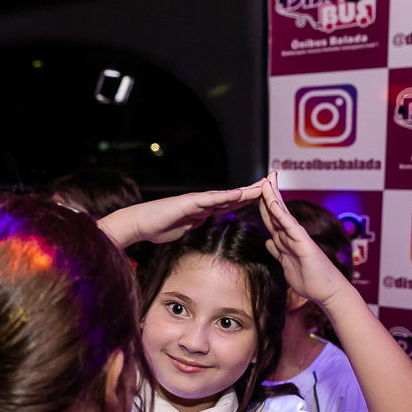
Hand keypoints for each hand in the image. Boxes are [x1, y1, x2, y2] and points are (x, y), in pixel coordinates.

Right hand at [128, 184, 263, 244]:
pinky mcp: (189, 202)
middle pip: (232, 196)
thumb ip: (195, 223)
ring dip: (245, 191)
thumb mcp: (184, 227)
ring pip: (226, 195)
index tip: (262, 197)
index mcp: (203, 209)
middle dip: (251, 191)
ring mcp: (196, 200)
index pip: (229, 204)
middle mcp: (202, 201)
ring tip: (262, 186)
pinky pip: (211, 199)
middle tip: (270, 184)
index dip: (246, 200)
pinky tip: (239, 194)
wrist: (141, 223)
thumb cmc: (159, 227)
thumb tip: (203, 222)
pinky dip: (226, 196)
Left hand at [258, 171, 351, 307]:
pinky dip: (281, 214)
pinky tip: (273, 203)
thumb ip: (278, 252)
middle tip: (266, 175)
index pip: (272, 219)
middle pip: (276, 211)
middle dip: (270, 193)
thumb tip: (269, 243)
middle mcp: (291, 236)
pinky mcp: (304, 244)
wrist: (327, 292)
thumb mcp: (286, 264)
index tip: (258, 190)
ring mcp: (298, 238)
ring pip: (282, 214)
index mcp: (286, 241)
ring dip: (273, 197)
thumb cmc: (310, 280)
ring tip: (267, 180)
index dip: (264, 204)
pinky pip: (289, 226)